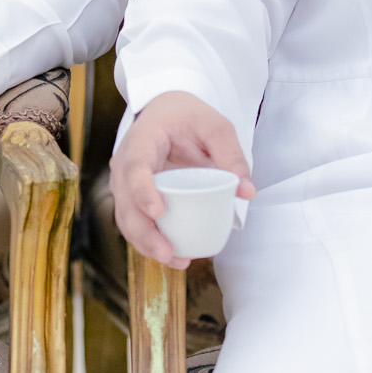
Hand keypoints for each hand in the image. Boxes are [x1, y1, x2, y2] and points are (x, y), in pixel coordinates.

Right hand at [110, 91, 254, 268]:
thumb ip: (231, 154)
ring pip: (126, 218)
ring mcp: (125, 183)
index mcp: (142, 139)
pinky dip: (149, 242)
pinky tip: (174, 257)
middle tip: (168, 252)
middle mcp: (126, 163)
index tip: (159, 211)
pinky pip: (134, 223)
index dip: (142, 191)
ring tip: (176, 260)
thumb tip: (247, 192)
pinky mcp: (133, 197)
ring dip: (145, 243)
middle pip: (125, 202)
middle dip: (143, 232)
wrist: (167, 112)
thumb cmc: (189, 117)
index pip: (135, 167)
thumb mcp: (215, 126)